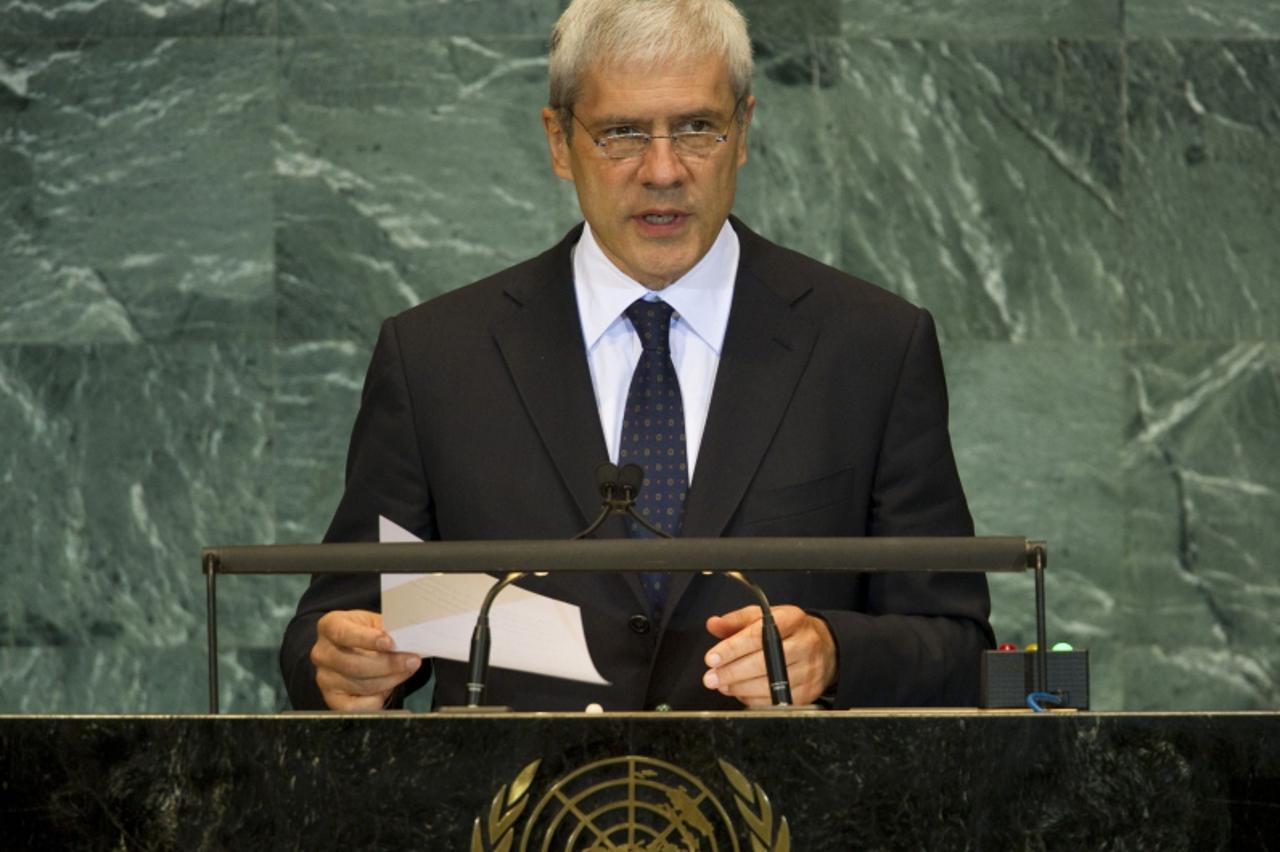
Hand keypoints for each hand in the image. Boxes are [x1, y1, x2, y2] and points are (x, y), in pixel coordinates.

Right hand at [311, 610, 420, 710]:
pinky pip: (356, 707)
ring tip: (405, 671)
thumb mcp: (374, 622)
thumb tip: (406, 640)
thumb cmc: (365, 633)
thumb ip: (386, 629)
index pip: (343, 633)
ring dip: (390, 680)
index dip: (368, 640)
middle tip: (411, 661)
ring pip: (360, 685)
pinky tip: (387, 688)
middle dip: (388, 665)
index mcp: (329, 626)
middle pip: (354, 664)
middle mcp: (322, 653)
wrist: (354, 648)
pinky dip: (377, 699)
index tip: (390, 643)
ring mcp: (324, 678)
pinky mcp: (332, 698)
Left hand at [703, 605, 836, 706]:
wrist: (826, 647)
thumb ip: (737, 621)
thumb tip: (713, 624)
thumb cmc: (790, 631)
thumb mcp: (765, 617)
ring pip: (768, 685)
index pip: (757, 635)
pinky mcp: (808, 692)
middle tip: (710, 678)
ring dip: (739, 688)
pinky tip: (741, 692)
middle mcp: (803, 644)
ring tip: (722, 684)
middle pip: (762, 663)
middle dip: (731, 672)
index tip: (712, 658)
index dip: (732, 648)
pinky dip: (753, 699)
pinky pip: (775, 701)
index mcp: (791, 620)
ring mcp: (808, 670)